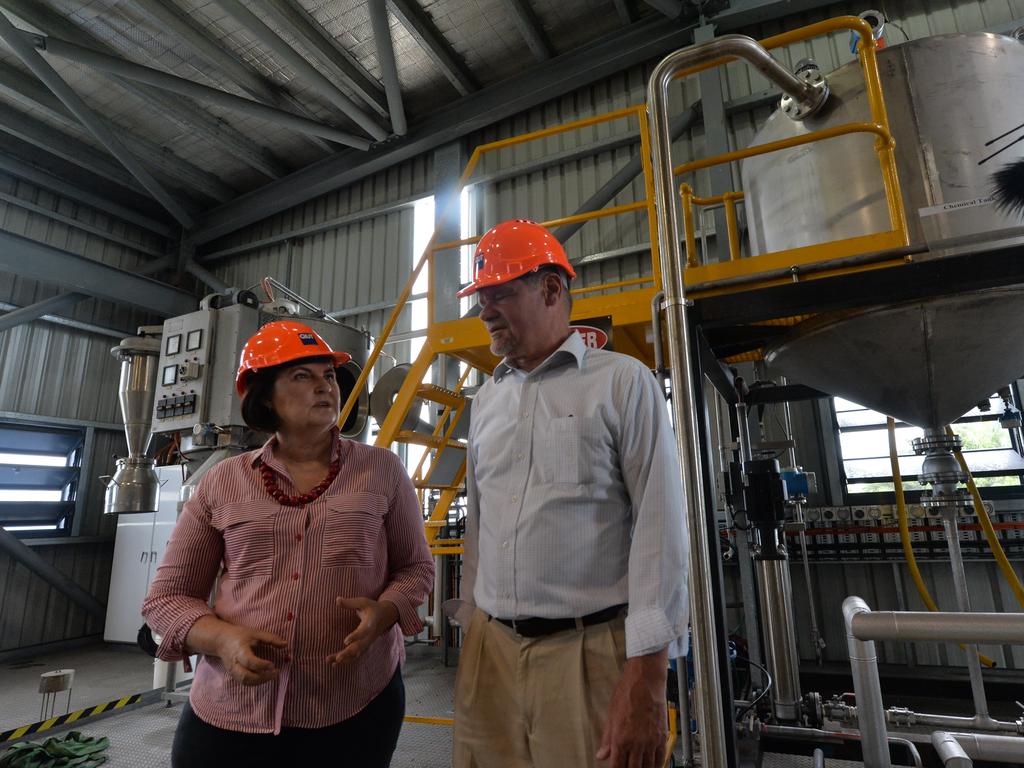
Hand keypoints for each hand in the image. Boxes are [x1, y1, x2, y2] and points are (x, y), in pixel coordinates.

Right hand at [213, 624, 287, 686]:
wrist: (221, 640)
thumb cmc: (240, 635)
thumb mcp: (256, 633)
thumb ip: (271, 639)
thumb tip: (286, 645)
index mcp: (240, 651)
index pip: (250, 662)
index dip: (262, 665)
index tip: (273, 664)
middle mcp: (234, 663)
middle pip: (245, 676)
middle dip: (262, 678)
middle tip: (276, 673)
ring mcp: (232, 670)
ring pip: (245, 682)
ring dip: (260, 682)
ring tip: (272, 675)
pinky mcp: (233, 675)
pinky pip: (244, 682)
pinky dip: (255, 682)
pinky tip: (264, 676)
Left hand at [328, 597, 399, 665]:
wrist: (384, 616)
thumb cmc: (371, 608)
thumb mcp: (363, 602)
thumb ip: (350, 603)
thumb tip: (337, 600)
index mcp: (370, 623)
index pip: (364, 632)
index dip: (355, 637)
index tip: (345, 641)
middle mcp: (370, 636)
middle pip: (360, 647)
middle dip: (348, 653)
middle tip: (338, 658)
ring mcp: (367, 643)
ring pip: (356, 654)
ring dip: (344, 659)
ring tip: (331, 661)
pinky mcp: (364, 647)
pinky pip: (355, 656)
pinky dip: (345, 661)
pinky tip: (333, 664)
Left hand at [596, 651, 668, 767]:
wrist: (645, 681)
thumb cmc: (627, 693)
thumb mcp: (611, 715)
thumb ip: (607, 738)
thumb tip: (601, 754)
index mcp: (621, 739)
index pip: (617, 766)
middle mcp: (636, 743)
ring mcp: (651, 741)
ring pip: (648, 767)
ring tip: (639, 767)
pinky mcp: (662, 737)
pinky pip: (661, 758)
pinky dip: (657, 765)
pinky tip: (653, 765)